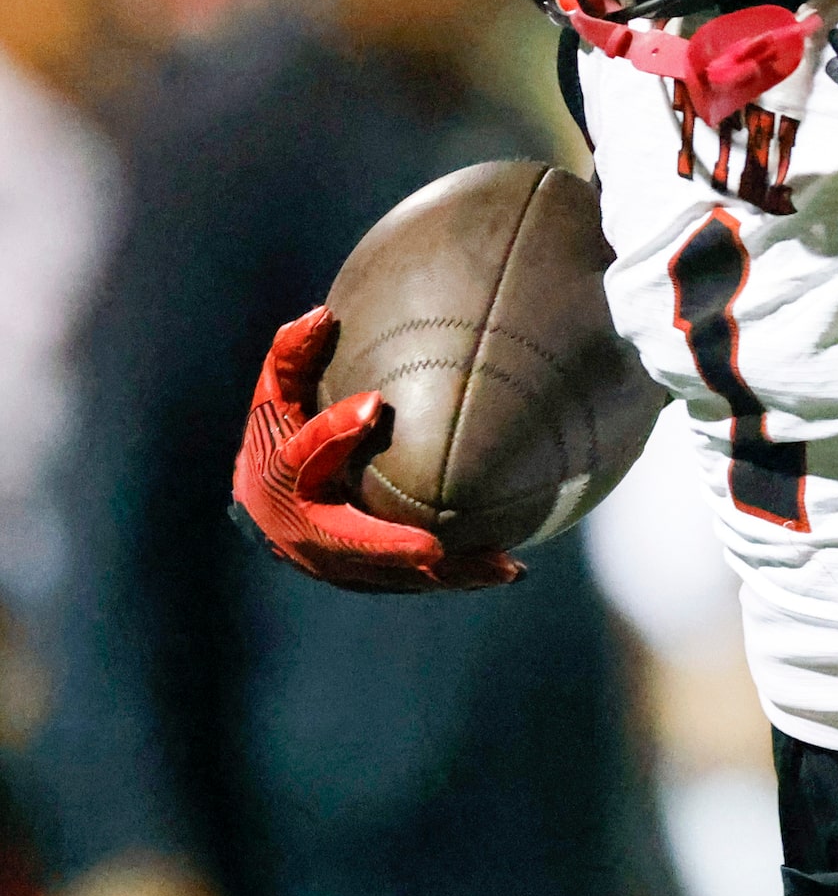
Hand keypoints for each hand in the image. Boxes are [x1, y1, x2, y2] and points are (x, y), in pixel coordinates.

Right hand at [231, 309, 520, 592]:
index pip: (301, 454)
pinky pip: (414, 580)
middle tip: (433, 548)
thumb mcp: (278, 395)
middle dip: (388, 546)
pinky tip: (511, 569)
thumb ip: (292, 357)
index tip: (372, 403)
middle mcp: (304, 530)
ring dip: (445, 572)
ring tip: (501, 565)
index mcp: (281, 477)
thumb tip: (320, 315)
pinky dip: (459, 576)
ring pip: (391, 574)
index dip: (334, 430)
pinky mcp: (368, 577)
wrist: (268, 508)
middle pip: (347, 541)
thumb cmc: (281, 435)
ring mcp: (336, 562)